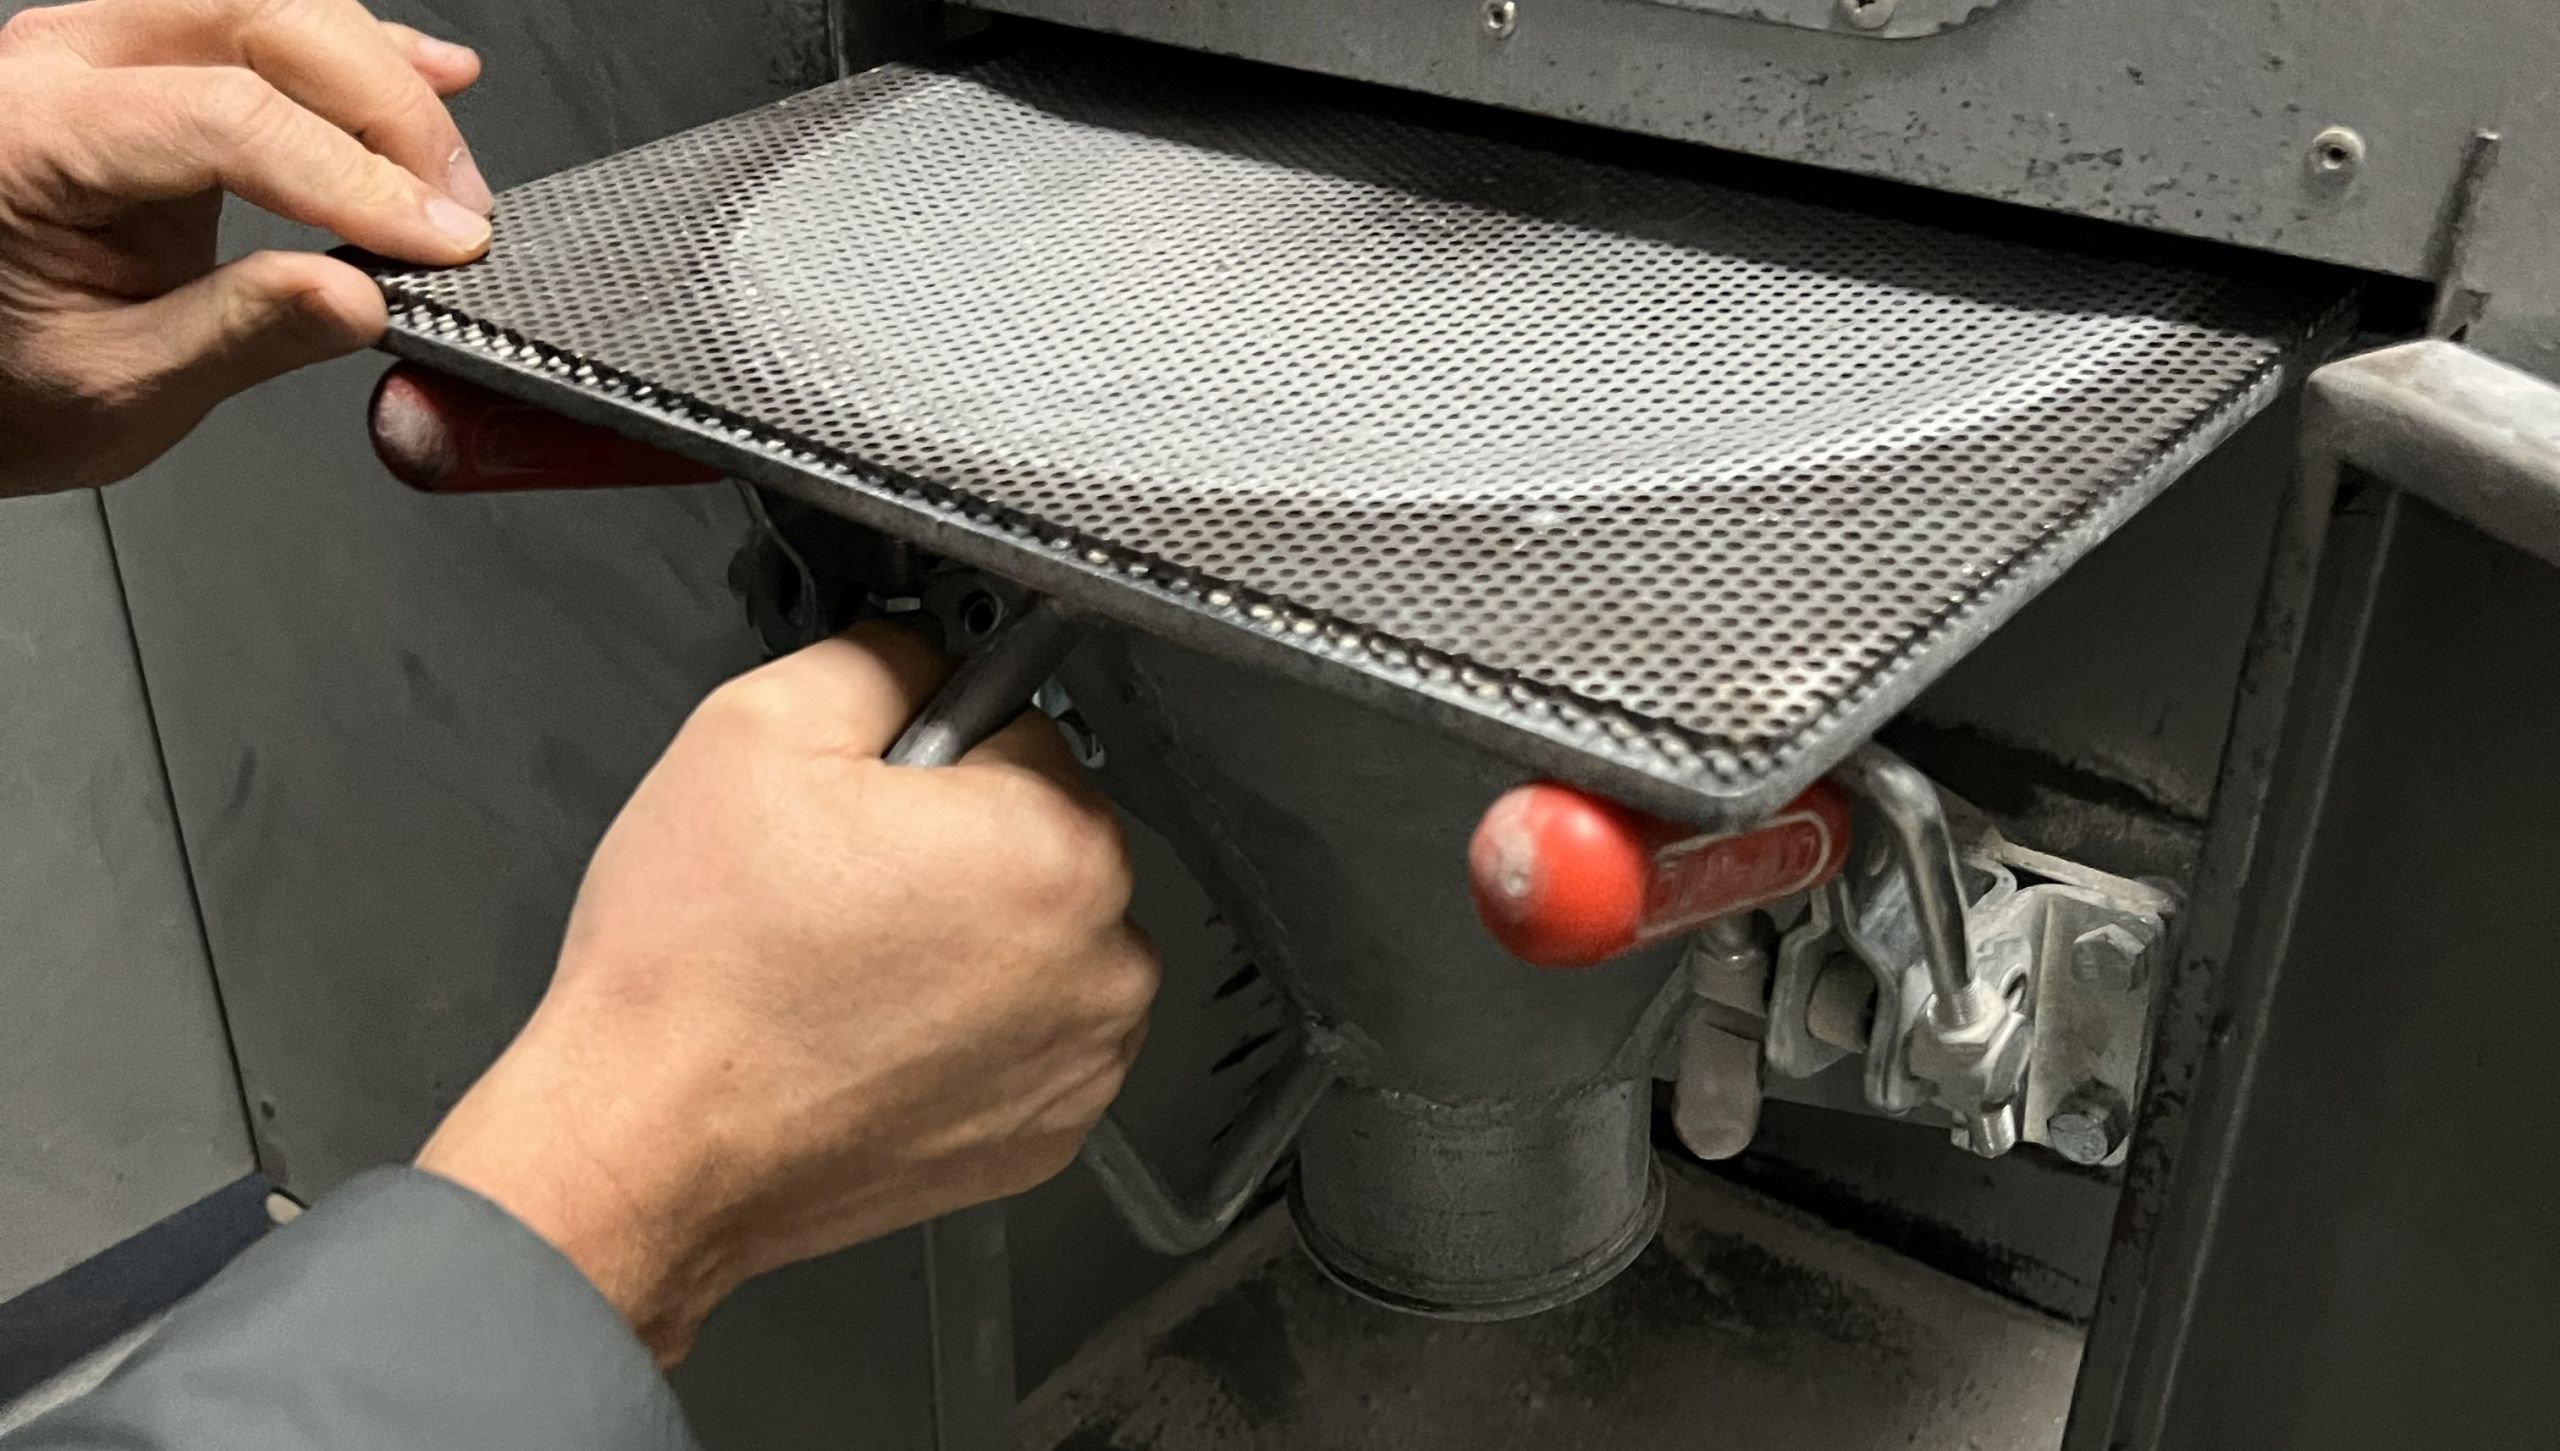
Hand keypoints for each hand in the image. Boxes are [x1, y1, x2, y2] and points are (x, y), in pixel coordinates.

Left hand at [0, 0, 491, 494]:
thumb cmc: (5, 378)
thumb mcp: (116, 386)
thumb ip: (240, 335)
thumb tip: (361, 296)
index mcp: (33, 140)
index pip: (226, 117)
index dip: (354, 178)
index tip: (441, 242)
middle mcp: (64, 66)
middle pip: (260, 19)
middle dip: (385, 107)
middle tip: (454, 209)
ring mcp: (109, 52)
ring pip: (278, 9)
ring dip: (383, 82)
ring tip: (449, 175)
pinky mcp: (156, 66)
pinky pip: (270, 26)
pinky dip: (364, 53)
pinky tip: (436, 77)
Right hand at [417, 623, 1157, 1363]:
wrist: (648, 1146)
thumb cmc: (695, 970)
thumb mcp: (757, 729)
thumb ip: (878, 654)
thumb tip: (926, 652)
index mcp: (1055, 849)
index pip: (1025, 731)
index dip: (930, 752)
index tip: (867, 800)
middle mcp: (1100, 962)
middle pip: (1044, 838)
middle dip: (956, 842)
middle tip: (840, 884)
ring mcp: (1081, 1060)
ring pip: (1041, 939)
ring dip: (971, 937)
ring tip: (851, 963)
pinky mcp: (1047, 1132)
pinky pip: (1030, 1035)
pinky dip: (970, 1026)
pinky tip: (875, 1029)